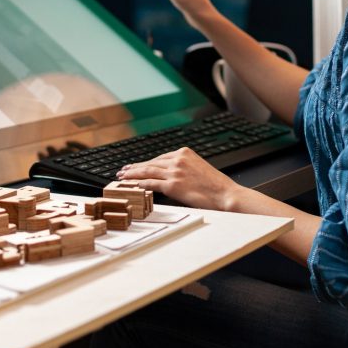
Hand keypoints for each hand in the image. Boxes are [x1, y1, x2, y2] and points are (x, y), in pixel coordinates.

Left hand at [117, 147, 243, 210]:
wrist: (225, 194)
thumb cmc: (216, 185)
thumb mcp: (199, 168)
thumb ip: (184, 167)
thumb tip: (171, 174)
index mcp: (184, 152)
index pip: (160, 158)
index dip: (146, 163)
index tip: (137, 166)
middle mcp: (178, 159)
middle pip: (151, 163)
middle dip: (136, 167)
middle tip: (124, 170)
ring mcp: (174, 172)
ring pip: (148, 171)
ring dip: (133, 174)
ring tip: (123, 177)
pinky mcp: (173, 185)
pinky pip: (151, 183)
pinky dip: (139, 184)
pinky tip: (132, 185)